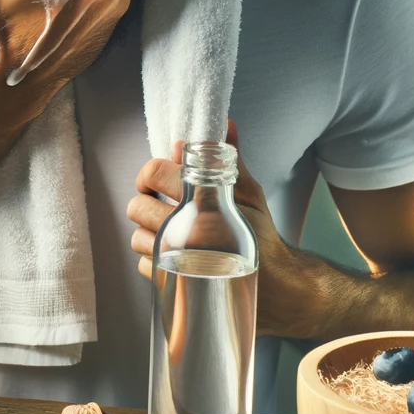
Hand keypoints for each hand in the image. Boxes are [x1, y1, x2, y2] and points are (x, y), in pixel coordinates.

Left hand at [127, 121, 299, 334]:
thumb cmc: (263, 238)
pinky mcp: (173, 283)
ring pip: (136, 237)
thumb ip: (230, 160)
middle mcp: (186, 231)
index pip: (154, 173)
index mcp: (203, 203)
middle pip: (136, 207)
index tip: (155, 179)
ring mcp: (177, 259)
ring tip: (168, 230)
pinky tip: (173, 253)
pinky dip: (153, 258)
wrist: (278, 287)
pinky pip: (143, 264)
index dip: (149, 173)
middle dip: (145, 202)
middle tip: (160, 203)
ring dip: (148, 232)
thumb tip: (225, 126)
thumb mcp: (251, 195)